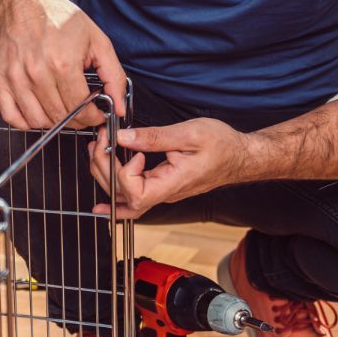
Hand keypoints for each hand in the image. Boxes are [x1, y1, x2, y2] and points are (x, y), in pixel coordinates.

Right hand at [0, 0, 126, 129]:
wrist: (24, 2)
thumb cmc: (59, 17)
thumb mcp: (97, 40)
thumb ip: (114, 76)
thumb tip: (119, 107)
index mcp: (63, 63)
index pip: (80, 108)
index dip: (93, 117)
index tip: (96, 114)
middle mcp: (37, 72)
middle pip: (60, 116)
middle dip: (77, 120)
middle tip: (83, 113)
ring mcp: (16, 77)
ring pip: (37, 120)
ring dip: (53, 122)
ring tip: (62, 110)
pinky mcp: (1, 78)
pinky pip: (12, 116)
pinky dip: (26, 122)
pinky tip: (38, 113)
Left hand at [88, 119, 254, 218]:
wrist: (240, 156)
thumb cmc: (222, 146)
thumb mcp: (189, 133)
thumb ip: (154, 137)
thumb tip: (124, 137)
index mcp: (173, 184)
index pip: (137, 194)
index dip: (126, 173)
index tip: (135, 152)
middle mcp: (164, 193)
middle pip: (122, 195)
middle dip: (104, 166)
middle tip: (103, 139)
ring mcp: (161, 192)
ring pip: (123, 197)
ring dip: (104, 173)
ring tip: (98, 149)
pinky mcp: (160, 186)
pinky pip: (133, 198)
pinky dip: (114, 196)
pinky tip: (102, 202)